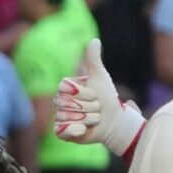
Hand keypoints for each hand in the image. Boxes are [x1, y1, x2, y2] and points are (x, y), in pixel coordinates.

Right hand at [54, 39, 144, 156]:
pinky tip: (84, 129)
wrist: (113, 120)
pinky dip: (77, 130)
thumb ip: (93, 60)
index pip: (65, 89)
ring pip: (68, 117)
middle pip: (67, 104)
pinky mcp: (62, 132)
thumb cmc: (106, 97)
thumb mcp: (100, 77)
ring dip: (88, 118)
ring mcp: (59, 117)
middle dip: (89, 107)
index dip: (83, 93)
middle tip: (96, 108)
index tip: (94, 95)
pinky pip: (63, 130)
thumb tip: (94, 40)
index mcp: (64, 88)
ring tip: (94, 118)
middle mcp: (59, 102)